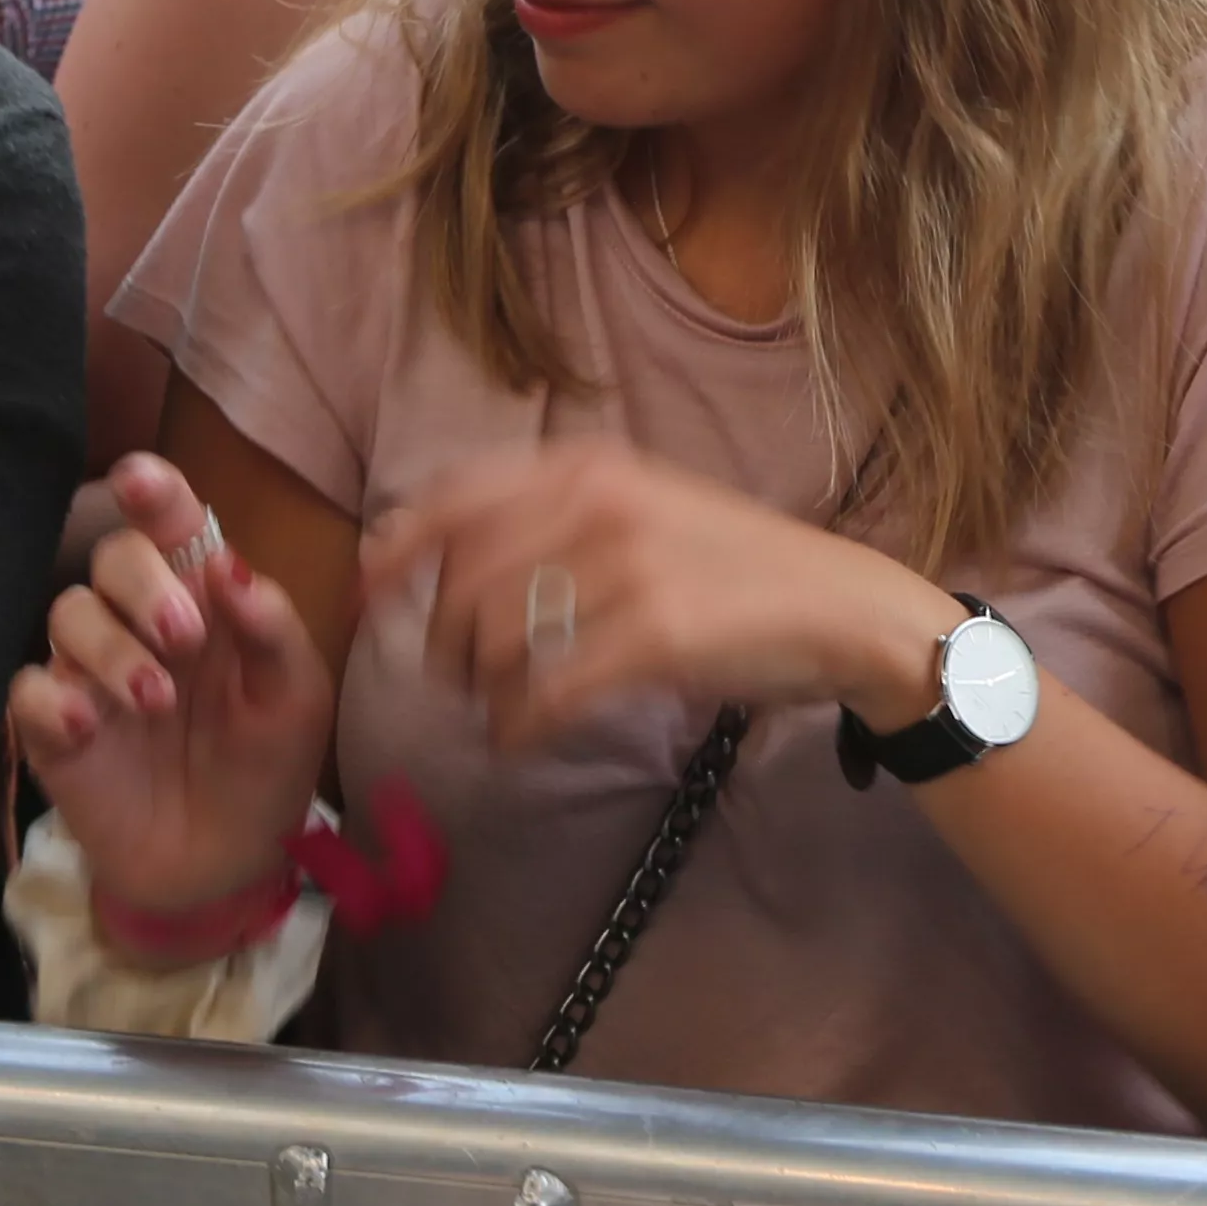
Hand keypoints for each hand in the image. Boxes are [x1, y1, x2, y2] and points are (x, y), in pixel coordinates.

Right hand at [7, 450, 337, 915]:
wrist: (226, 866)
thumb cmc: (264, 766)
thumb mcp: (294, 700)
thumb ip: (272, 629)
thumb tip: (230, 565)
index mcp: (202, 599)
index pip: (170, 524)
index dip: (151, 491)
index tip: (139, 480)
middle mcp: (139, 623)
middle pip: (111, 558)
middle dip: (142, 584)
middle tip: (185, 639)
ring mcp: (92, 675)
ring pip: (67, 615)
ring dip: (110, 648)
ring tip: (154, 701)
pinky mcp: (54, 732)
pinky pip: (28, 692)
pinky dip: (51, 699)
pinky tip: (86, 726)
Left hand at [358, 438, 958, 755]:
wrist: (840, 606)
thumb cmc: (737, 567)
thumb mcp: (648, 506)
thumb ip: (562, 517)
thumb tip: (456, 552)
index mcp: (592, 466)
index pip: (457, 496)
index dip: (399, 545)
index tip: (366, 589)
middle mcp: (601, 503)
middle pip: (463, 576)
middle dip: (439, 637)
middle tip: (449, 677)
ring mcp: (628, 568)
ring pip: (496, 638)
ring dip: (476, 689)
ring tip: (493, 712)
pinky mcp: (654, 636)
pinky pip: (546, 692)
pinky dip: (517, 726)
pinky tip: (521, 739)